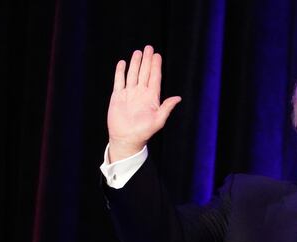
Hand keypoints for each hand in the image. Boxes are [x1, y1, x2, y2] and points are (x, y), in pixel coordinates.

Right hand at [107, 45, 180, 161]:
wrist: (126, 138)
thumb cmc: (144, 132)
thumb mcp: (158, 120)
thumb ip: (166, 108)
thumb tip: (178, 98)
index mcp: (151, 97)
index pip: (154, 78)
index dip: (156, 66)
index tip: (157, 56)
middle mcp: (140, 93)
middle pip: (144, 73)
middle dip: (147, 60)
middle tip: (149, 48)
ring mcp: (129, 94)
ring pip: (133, 74)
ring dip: (135, 63)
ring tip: (138, 52)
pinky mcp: (118, 96)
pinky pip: (119, 81)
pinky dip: (120, 72)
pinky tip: (122, 63)